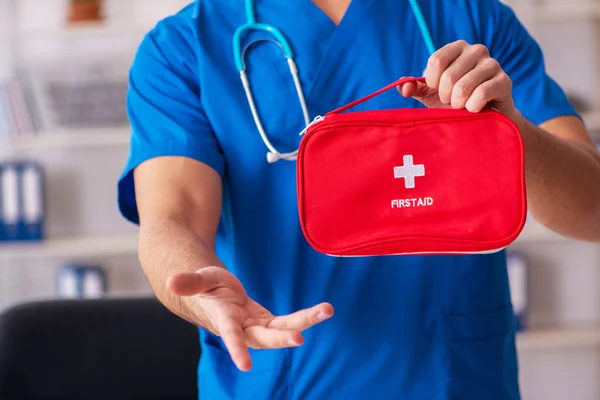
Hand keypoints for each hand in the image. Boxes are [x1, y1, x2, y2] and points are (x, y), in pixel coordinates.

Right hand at [168, 267, 333, 371]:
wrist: (214, 295)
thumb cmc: (206, 287)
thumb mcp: (200, 279)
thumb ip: (190, 282)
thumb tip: (171, 282)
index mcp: (223, 319)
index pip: (230, 336)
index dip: (236, 349)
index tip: (243, 366)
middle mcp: (242, 328)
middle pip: (264, 337)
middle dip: (280, 339)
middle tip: (299, 339)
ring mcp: (257, 326)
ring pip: (282, 330)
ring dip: (304, 321)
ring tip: (326, 310)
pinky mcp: (267, 321)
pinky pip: (289, 322)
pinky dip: (306, 317)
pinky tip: (324, 310)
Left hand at [398, 40, 516, 118]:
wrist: (484, 117)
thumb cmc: (455, 101)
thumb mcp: (430, 94)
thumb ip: (415, 87)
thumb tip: (403, 86)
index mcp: (457, 47)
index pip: (436, 60)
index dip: (432, 82)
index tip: (437, 90)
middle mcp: (477, 50)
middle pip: (448, 76)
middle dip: (445, 96)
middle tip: (452, 101)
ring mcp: (493, 64)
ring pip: (463, 87)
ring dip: (458, 104)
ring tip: (462, 105)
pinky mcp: (504, 81)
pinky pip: (480, 95)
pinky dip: (471, 108)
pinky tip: (474, 109)